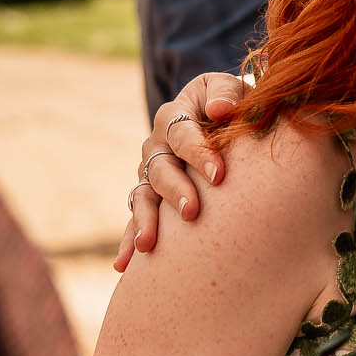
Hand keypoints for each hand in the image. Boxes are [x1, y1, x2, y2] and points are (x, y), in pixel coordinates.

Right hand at [114, 72, 249, 269]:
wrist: (219, 116)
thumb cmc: (230, 103)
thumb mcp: (230, 89)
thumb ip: (226, 93)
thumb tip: (220, 110)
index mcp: (174, 116)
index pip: (183, 135)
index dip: (199, 153)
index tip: (219, 175)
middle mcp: (156, 146)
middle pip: (160, 169)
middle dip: (175, 191)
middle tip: (192, 212)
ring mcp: (150, 173)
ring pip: (143, 197)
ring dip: (145, 220)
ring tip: (149, 245)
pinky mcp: (151, 196)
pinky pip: (136, 219)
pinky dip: (129, 240)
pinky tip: (124, 266)